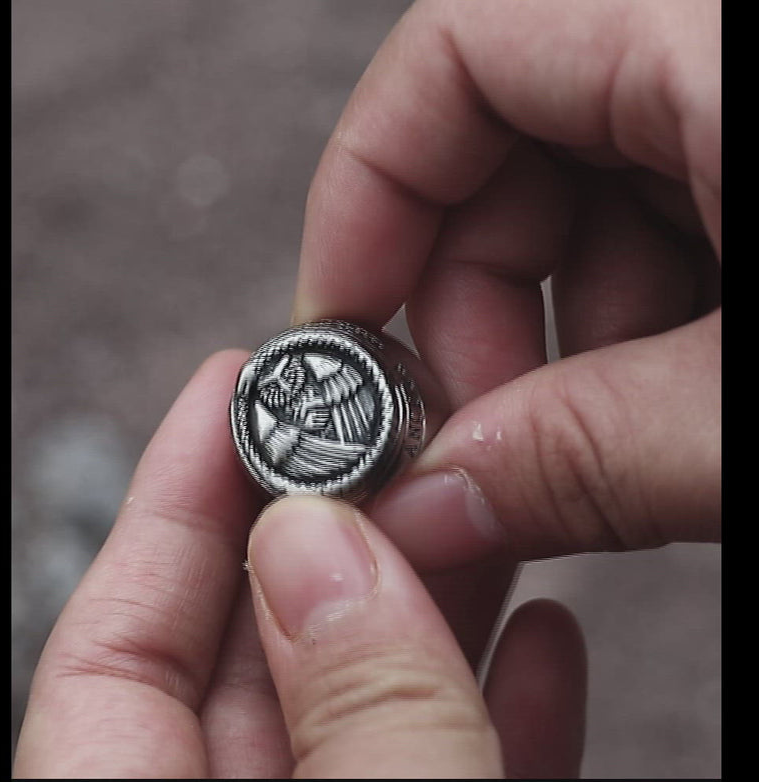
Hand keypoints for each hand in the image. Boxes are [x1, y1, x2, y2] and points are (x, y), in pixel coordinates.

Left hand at [13, 351, 585, 777]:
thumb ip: (357, 724)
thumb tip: (324, 554)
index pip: (115, 647)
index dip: (172, 498)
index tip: (229, 384)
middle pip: (262, 651)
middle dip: (333, 531)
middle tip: (385, 435)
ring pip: (367, 705)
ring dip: (433, 607)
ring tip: (476, 510)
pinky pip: (455, 780)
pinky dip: (503, 714)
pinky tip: (544, 640)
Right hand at [295, 0, 720, 565]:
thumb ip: (590, 458)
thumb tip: (427, 516)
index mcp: (711, 30)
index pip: (454, 55)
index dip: (367, 196)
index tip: (345, 336)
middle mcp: (716, 45)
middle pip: (503, 150)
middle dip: (469, 314)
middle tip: (477, 446)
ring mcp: (743, 108)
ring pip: (579, 211)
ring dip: (556, 348)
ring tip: (580, 452)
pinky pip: (657, 232)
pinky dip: (629, 336)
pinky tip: (650, 420)